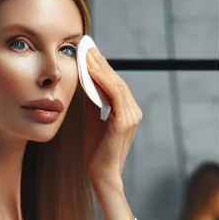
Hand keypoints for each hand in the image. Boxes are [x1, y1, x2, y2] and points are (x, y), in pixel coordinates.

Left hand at [80, 42, 142, 209]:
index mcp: (127, 112)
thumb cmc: (96, 152)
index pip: (114, 83)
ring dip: (99, 66)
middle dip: (99, 61)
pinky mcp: (124, 122)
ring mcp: (131, 116)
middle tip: (85, 44)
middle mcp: (133, 112)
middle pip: (116, 80)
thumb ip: (93, 102)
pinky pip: (113, 94)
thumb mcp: (93, 120)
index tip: (87, 50)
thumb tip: (85, 82)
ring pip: (115, 84)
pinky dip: (101, 79)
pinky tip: (88, 69)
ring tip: (84, 51)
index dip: (101, 66)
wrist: (101, 175)